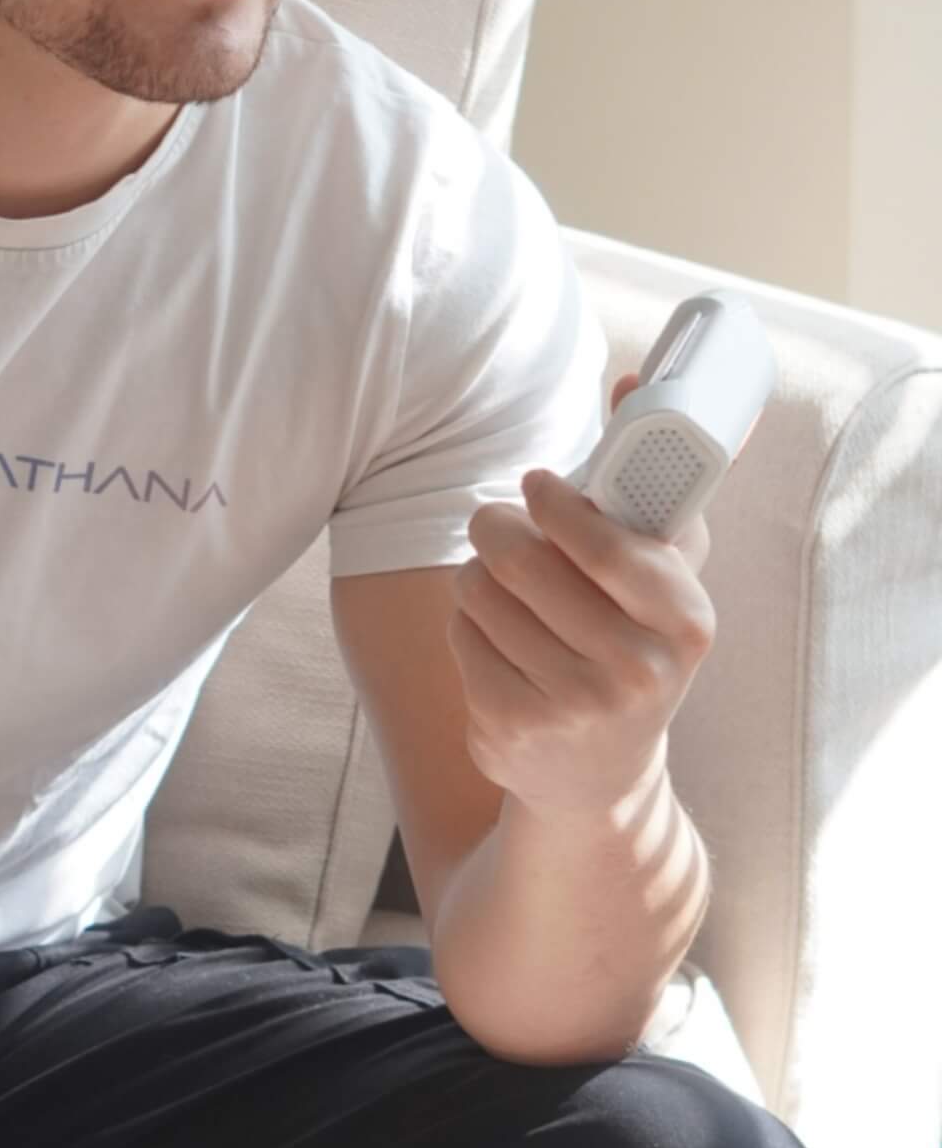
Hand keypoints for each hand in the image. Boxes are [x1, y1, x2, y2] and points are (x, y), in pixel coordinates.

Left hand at [446, 372, 719, 818]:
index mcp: (687, 622)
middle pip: (522, 559)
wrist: (598, 773)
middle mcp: (639, 672)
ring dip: (479, 577)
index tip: (537, 485)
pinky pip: (459, 632)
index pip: (609, 545)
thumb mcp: (661, 574)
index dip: (560, 506)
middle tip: (498, 525)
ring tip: (507, 594)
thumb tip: (630, 375)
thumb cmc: (630, 640)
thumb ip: (649, 478)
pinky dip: (466, 624)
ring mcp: (574, 707)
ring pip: (480, 590)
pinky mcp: (511, 727)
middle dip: (496, 528)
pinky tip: (497, 643)